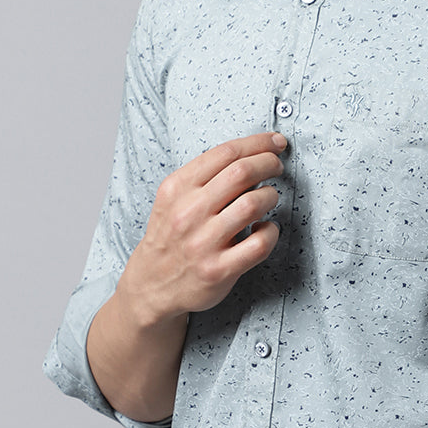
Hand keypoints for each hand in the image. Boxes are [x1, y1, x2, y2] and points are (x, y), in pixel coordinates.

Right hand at [122, 131, 287, 322]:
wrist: (150, 285)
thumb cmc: (170, 237)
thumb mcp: (172, 198)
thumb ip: (204, 176)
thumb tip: (251, 154)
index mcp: (177, 189)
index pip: (225, 153)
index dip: (257, 143)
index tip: (275, 142)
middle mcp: (188, 213)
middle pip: (242, 173)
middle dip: (269, 162)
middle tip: (277, 166)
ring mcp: (204, 243)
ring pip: (253, 204)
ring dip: (270, 196)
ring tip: (269, 199)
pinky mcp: (219, 270)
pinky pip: (260, 243)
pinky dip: (272, 231)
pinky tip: (266, 229)